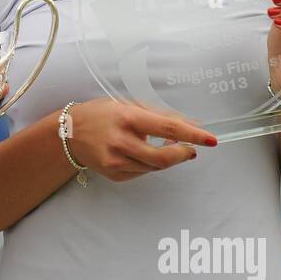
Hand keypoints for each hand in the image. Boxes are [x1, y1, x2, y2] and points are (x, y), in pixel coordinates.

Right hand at [66, 99, 217, 182]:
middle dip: (182, 154)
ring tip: (162, 146)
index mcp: (128, 118)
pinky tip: (140, 153)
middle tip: (191, 150)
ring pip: (154, 167)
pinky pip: (141, 172)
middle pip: (163, 157)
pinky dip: (148, 164)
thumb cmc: (102, 114)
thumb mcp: (128, 105)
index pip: (168, 127)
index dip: (193, 135)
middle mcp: (121, 141)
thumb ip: (159, 115)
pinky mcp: (113, 174)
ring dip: (166, 159)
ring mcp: (116, 161)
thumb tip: (190, 126)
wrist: (69, 133)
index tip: (211, 139)